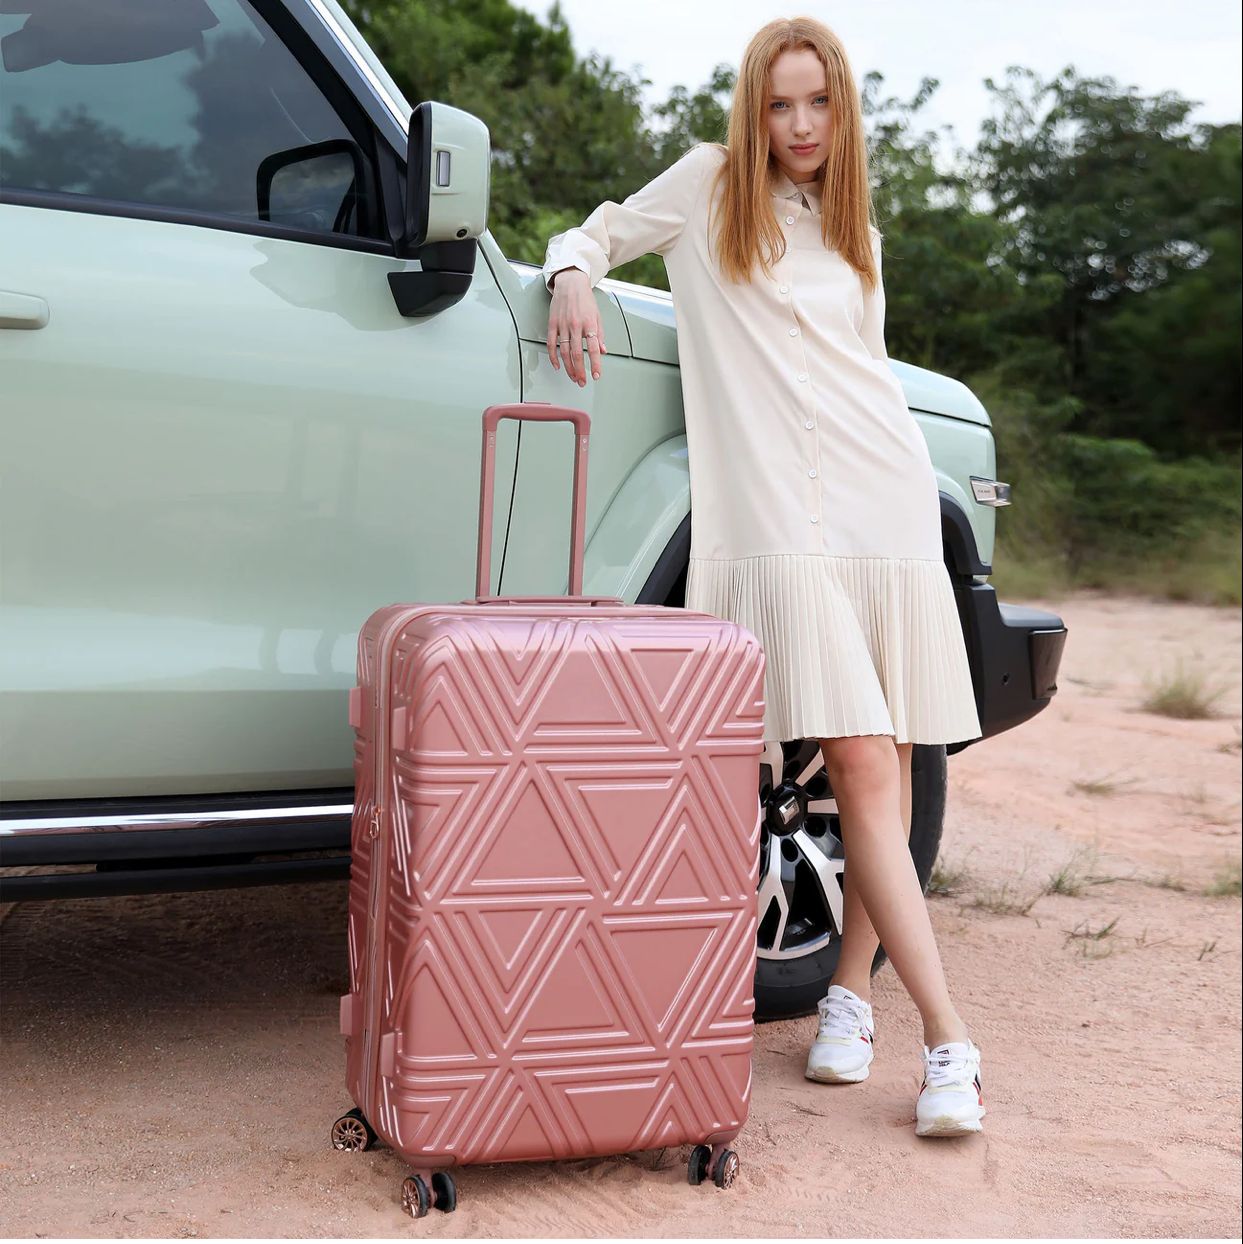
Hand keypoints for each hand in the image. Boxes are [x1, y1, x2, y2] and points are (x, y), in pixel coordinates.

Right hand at [546, 267, 606, 385]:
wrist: (570, 283)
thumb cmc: (585, 299)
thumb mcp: (598, 315)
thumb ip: (600, 334)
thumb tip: (603, 351)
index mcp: (589, 323)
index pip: (593, 348)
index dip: (595, 364)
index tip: (596, 375)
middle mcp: (575, 325)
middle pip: (576, 354)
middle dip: (580, 371)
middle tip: (582, 382)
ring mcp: (562, 325)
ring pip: (564, 352)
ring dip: (568, 368)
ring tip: (573, 377)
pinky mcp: (552, 324)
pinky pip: (551, 344)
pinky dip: (553, 357)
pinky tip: (557, 366)